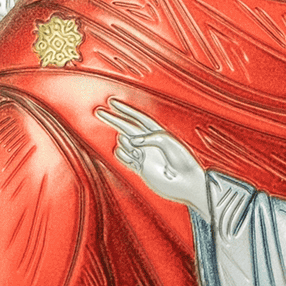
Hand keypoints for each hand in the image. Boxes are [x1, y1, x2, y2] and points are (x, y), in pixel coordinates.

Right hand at [96, 99, 207, 213]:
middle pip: (126, 127)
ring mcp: (144, 155)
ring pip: (124, 143)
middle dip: (113, 119)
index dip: (125, 110)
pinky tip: (132, 157)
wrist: (186, 183)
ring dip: (126, 144)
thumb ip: (148, 138)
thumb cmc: (182, 160)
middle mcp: (149, 143)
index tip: (112, 102)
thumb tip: (130, 140)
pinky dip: (123, 155)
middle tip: (99, 111)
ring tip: (139, 154)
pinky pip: (124, 157)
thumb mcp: (168, 142)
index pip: (138, 117)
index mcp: (157, 132)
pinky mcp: (140, 168)